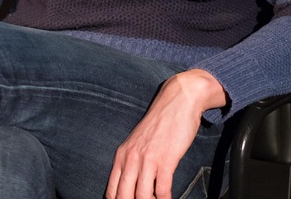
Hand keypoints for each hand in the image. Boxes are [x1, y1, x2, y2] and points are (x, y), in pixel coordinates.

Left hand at [105, 70, 226, 198]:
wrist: (178, 100)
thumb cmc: (160, 124)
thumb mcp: (138, 143)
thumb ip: (132, 164)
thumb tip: (131, 190)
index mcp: (122, 155)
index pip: (112, 192)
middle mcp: (131, 158)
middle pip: (124, 197)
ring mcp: (148, 159)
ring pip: (142, 198)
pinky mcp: (166, 159)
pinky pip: (162, 191)